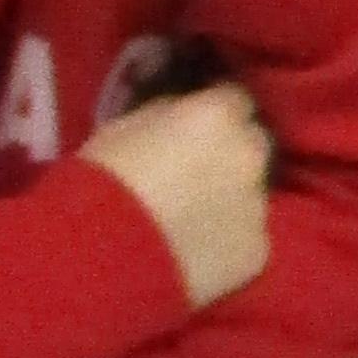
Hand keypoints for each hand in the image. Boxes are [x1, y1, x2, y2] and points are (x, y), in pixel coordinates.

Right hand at [85, 79, 274, 311]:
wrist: (98, 258)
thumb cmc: (99, 183)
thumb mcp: (122, 127)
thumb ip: (166, 115)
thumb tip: (181, 114)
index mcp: (217, 117)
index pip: (236, 99)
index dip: (216, 114)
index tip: (197, 128)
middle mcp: (249, 155)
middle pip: (253, 145)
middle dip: (230, 154)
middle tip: (196, 175)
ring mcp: (259, 206)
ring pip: (252, 195)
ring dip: (230, 200)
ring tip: (190, 221)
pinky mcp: (259, 252)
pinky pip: (247, 239)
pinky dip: (227, 244)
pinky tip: (195, 254)